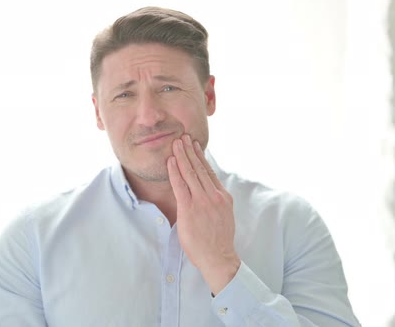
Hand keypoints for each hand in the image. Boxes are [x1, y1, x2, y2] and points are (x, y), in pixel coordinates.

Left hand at [166, 134, 240, 294]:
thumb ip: (216, 203)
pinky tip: (170, 161)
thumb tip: (208, 195)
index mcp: (223, 197)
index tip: (195, 145)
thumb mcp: (224, 216)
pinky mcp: (189, 208)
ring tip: (176, 142)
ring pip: (190, 172)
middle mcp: (213, 195)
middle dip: (190, 150)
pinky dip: (174, 171)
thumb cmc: (219, 241)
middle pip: (200, 168)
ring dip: (182, 155)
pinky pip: (180, 185)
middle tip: (184, 136)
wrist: (218, 257)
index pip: (210, 172)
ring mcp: (202, 201)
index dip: (201, 157)